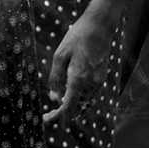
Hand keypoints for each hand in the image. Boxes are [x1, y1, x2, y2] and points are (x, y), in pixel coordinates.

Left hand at [44, 4, 116, 122]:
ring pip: (85, 105)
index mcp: (78, 78)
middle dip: (63, 112)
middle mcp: (91, 85)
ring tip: (57, 105)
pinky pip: (91, 98)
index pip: (68, 106)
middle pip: (77, 108)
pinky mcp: (102, 79)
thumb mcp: (59, 55)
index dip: (57, 116)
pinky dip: (81, 101)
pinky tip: (71, 97)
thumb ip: (55, 78)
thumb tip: (54, 97)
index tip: (46, 119)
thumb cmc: (76, 38)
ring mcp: (99, 83)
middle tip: (49, 113)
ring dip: (72, 107)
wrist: (99, 27)